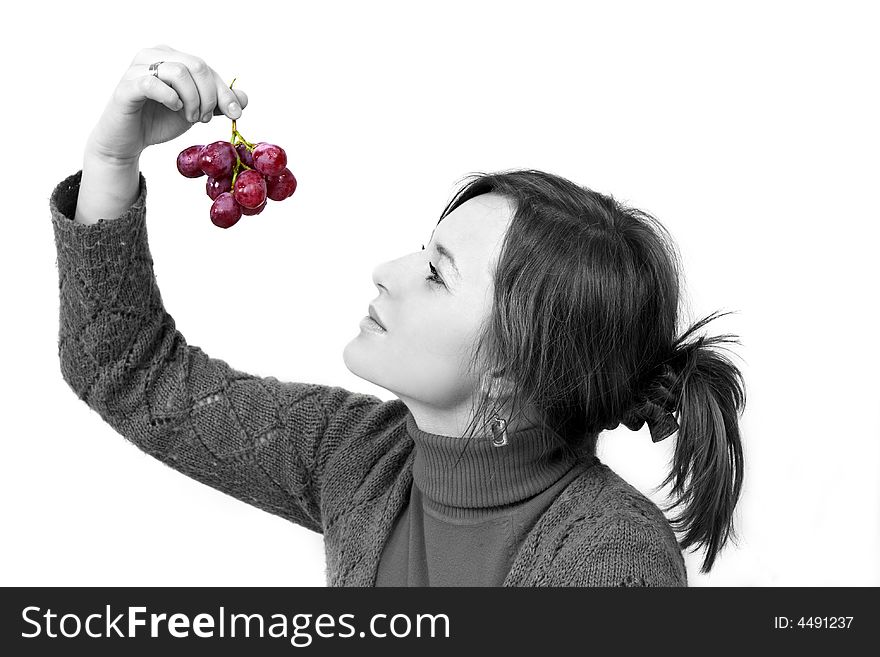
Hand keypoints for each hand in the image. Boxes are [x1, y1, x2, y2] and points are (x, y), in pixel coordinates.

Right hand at [86, 44, 248, 163]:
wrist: (129, 140)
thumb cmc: (159, 120)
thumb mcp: (196, 111)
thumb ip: (218, 104)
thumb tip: (244, 98)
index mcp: (172, 57)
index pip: (207, 68)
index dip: (225, 92)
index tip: (235, 114)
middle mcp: (154, 55)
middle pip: (197, 65)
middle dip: (209, 96)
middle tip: (204, 118)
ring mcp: (138, 69)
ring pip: (178, 71)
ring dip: (192, 99)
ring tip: (189, 117)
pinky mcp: (126, 86)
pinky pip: (152, 84)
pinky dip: (170, 98)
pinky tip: (173, 108)